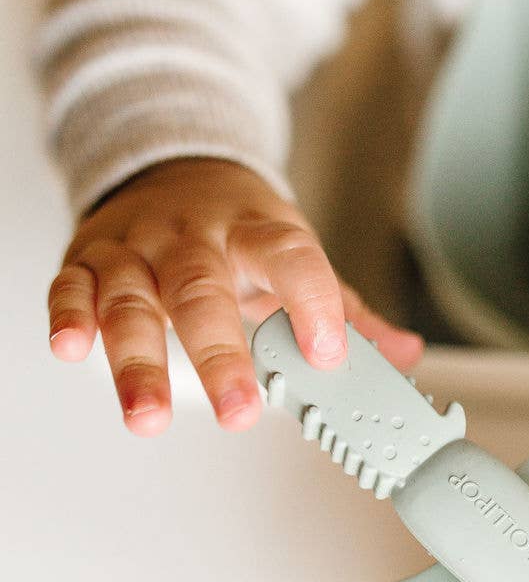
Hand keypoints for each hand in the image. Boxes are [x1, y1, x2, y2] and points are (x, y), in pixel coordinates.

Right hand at [47, 157, 423, 434]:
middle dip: (219, 357)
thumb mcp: (293, 253)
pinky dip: (70, 316)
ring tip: (148, 416)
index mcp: (256, 232)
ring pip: (132, 301)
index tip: (328, 353)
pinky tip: (74, 349)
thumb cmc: (236, 226)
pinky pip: (72, 286)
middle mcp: (193, 238)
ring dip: (137, 361)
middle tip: (238, 413)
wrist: (171, 165)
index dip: (312, 302)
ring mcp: (137, 249)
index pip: (290, 259)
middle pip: (204, 293)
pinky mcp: (90, 260)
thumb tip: (404, 354)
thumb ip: (345, 310)